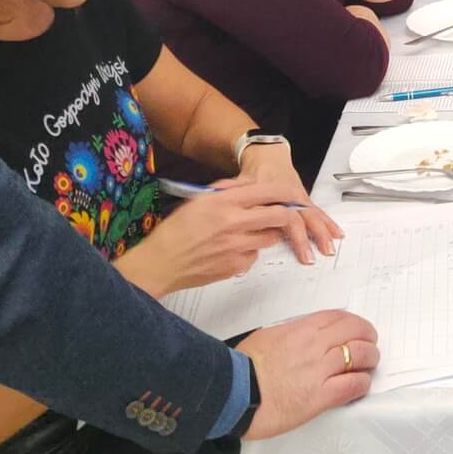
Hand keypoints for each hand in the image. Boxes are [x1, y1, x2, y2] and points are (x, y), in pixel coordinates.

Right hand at [116, 180, 300, 294]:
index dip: (285, 193)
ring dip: (267, 232)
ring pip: (270, 237)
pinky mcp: (236, 266)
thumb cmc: (176, 230)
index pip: (268, 192)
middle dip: (286, 214)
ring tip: (250, 231)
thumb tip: (252, 187)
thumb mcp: (198, 200)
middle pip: (279, 216)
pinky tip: (232, 249)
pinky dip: (250, 251)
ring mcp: (237, 247)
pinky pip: (255, 255)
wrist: (161, 263)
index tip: (291, 194)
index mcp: (223, 202)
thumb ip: (227, 192)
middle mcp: (234, 223)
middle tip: (284, 214)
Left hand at [237, 145, 341, 262]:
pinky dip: (327, 223)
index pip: (291, 217)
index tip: (300, 252)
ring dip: (324, 232)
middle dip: (315, 236)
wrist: (267, 157)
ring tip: (330, 248)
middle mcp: (293, 196)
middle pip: (307, 217)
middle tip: (319, 254)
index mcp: (279, 193)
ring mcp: (300, 198)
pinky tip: (336, 233)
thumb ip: (239, 199)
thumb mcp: (244, 185)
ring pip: (315, 215)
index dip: (297, 236)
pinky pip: (318, 212)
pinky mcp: (304, 200)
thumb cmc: (256, 172)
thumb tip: (232, 213)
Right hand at [238, 310, 380, 439]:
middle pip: (355, 331)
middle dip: (368, 337)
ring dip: (370, 359)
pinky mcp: (320, 396)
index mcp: (300, 329)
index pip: (337, 317)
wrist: (233, 393)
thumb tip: (301, 337)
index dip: (354, 322)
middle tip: (370, 344)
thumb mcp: (267, 337)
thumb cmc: (243, 368)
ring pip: (360, 355)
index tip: (358, 328)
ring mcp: (319, 369)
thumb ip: (290, 335)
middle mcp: (314, 345)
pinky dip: (362, 383)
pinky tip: (360, 385)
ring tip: (369, 365)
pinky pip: (353, 385)